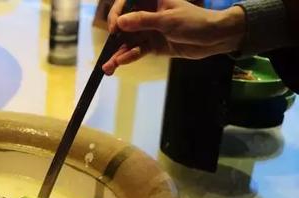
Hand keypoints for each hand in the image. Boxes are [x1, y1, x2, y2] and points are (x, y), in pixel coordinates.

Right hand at [102, 0, 245, 74]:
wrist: (214, 38)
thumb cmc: (194, 21)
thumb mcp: (168, 20)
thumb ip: (143, 21)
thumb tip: (121, 22)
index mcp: (151, 0)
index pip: (127, 2)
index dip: (118, 13)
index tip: (115, 27)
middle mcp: (147, 14)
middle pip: (124, 25)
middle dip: (114, 40)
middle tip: (107, 52)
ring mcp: (149, 30)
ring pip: (128, 41)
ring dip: (118, 54)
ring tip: (108, 67)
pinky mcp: (153, 45)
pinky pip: (137, 51)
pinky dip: (129, 57)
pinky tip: (121, 63)